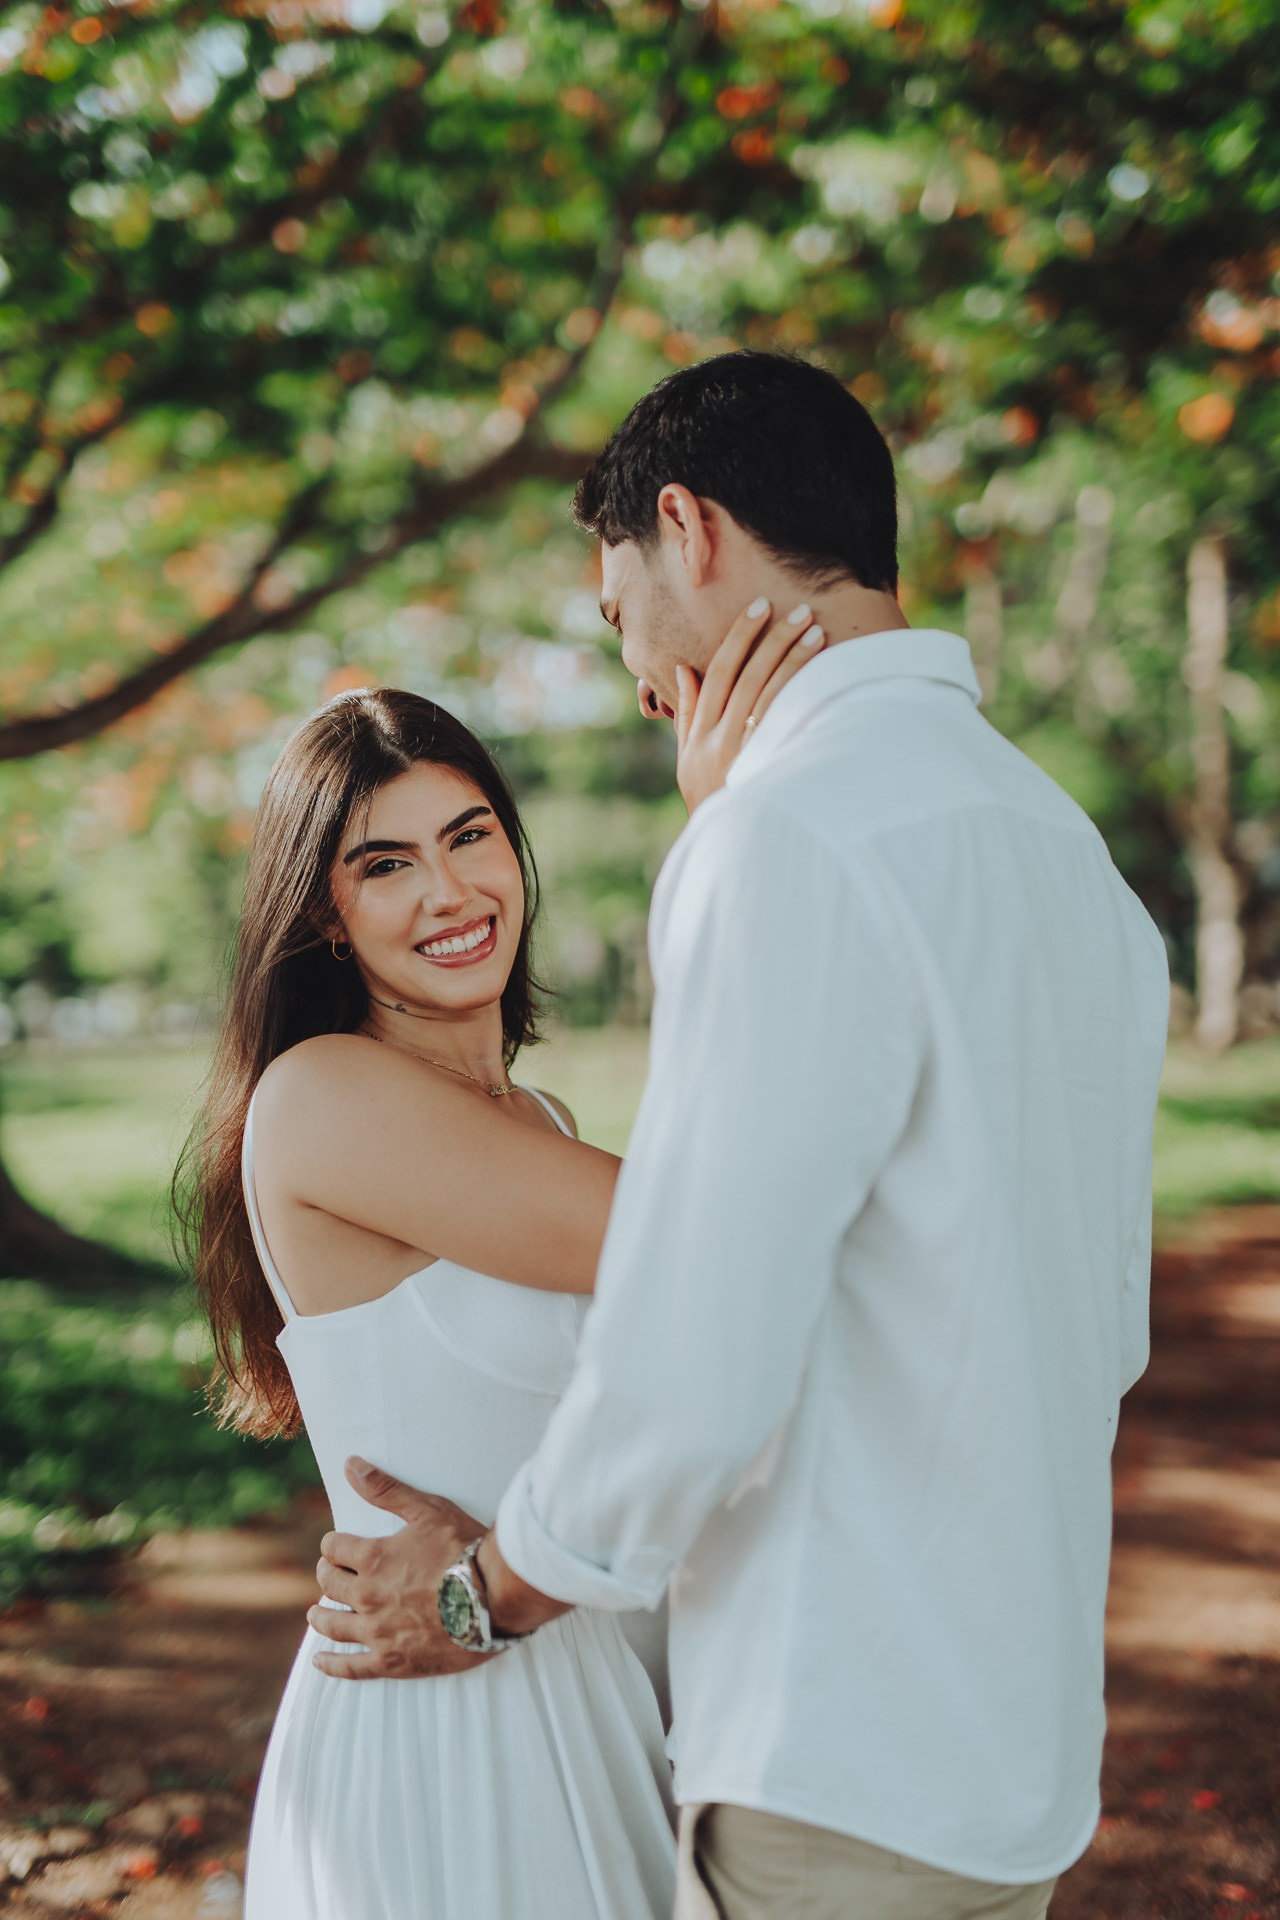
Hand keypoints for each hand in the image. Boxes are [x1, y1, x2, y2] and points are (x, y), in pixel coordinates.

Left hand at [309, 1457, 496, 1679]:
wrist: (494, 1598)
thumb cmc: (464, 1549)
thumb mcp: (427, 1510)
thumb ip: (386, 1489)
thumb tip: (351, 1465)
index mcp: (372, 1558)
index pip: (335, 1549)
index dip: (334, 1544)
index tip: (338, 1546)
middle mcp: (367, 1596)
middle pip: (330, 1585)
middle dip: (327, 1575)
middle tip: (330, 1574)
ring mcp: (377, 1631)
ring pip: (333, 1625)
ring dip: (321, 1616)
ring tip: (316, 1613)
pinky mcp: (392, 1660)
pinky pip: (351, 1667)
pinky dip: (331, 1665)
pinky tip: (319, 1662)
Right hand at [674, 597, 824, 812]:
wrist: (728, 849)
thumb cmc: (710, 799)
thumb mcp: (687, 759)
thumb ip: (687, 713)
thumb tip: (684, 667)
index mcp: (699, 734)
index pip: (718, 672)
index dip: (739, 637)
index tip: (760, 608)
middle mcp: (719, 740)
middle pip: (747, 677)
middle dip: (772, 639)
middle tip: (798, 609)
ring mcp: (744, 755)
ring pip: (769, 695)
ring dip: (793, 660)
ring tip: (816, 630)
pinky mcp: (766, 768)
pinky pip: (785, 722)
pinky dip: (802, 694)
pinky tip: (822, 673)